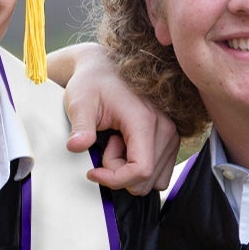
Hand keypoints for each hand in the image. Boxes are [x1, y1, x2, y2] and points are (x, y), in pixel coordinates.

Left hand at [54, 42, 178, 194]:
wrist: (103, 70)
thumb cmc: (92, 84)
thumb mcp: (80, 103)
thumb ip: (80, 126)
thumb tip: (77, 146)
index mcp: (144, 120)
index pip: (141, 170)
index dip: (115, 179)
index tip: (93, 171)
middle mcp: (165, 127)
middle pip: (146, 178)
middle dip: (119, 172)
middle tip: (106, 145)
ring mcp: (171, 134)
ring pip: (153, 178)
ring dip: (129, 170)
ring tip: (115, 143)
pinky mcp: (170, 139)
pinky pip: (159, 171)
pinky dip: (138, 167)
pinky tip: (125, 146)